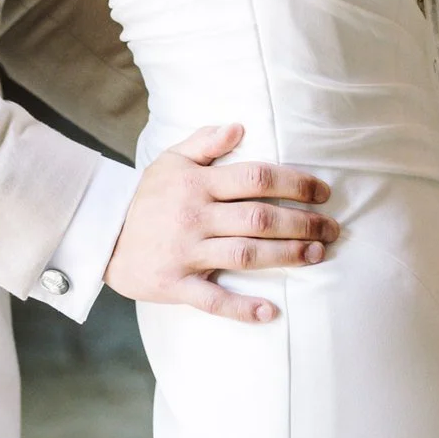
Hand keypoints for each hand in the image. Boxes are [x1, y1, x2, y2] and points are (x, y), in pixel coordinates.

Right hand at [103, 123, 338, 324]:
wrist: (105, 238)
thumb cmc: (148, 198)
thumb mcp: (170, 161)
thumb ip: (204, 142)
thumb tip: (240, 126)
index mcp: (196, 184)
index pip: (254, 177)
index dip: (293, 183)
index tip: (322, 192)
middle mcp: (194, 216)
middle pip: (258, 218)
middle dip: (302, 223)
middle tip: (333, 229)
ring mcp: (185, 252)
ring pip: (245, 254)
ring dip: (286, 256)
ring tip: (318, 255)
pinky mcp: (175, 285)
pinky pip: (212, 299)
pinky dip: (241, 307)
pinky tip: (269, 312)